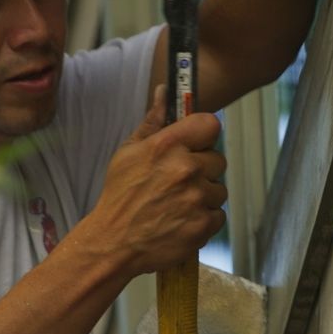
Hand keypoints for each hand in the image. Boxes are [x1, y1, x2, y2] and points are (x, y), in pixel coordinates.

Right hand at [84, 86, 227, 275]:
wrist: (113, 242)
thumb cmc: (120, 195)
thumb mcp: (129, 152)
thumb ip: (153, 121)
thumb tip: (165, 91)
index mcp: (167, 146)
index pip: (210, 124)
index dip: (204, 135)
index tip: (196, 144)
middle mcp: (186, 169)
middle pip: (218, 159)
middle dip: (203, 169)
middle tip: (178, 181)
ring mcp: (197, 198)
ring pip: (219, 189)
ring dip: (204, 196)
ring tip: (177, 204)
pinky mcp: (204, 225)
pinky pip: (218, 215)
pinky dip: (204, 219)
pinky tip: (182, 220)